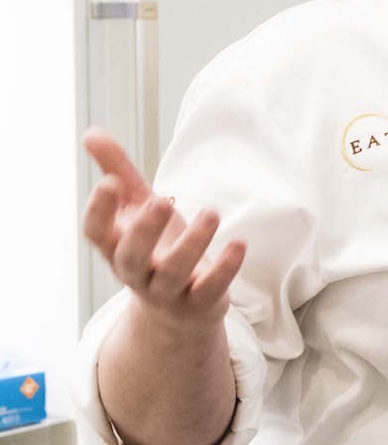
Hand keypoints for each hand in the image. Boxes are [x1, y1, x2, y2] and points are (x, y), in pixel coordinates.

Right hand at [82, 128, 245, 331]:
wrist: (179, 311)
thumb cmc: (156, 248)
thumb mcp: (138, 209)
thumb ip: (118, 171)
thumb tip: (91, 132)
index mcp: (117, 246)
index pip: (96, 233)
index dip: (99, 211)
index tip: (110, 183)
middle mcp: (137, 272)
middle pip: (131, 257)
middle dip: (144, 230)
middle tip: (161, 199)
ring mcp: (167, 292)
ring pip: (174, 273)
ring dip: (192, 244)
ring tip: (211, 213)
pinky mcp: (199, 303)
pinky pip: (210, 290)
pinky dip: (225, 268)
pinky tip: (239, 243)